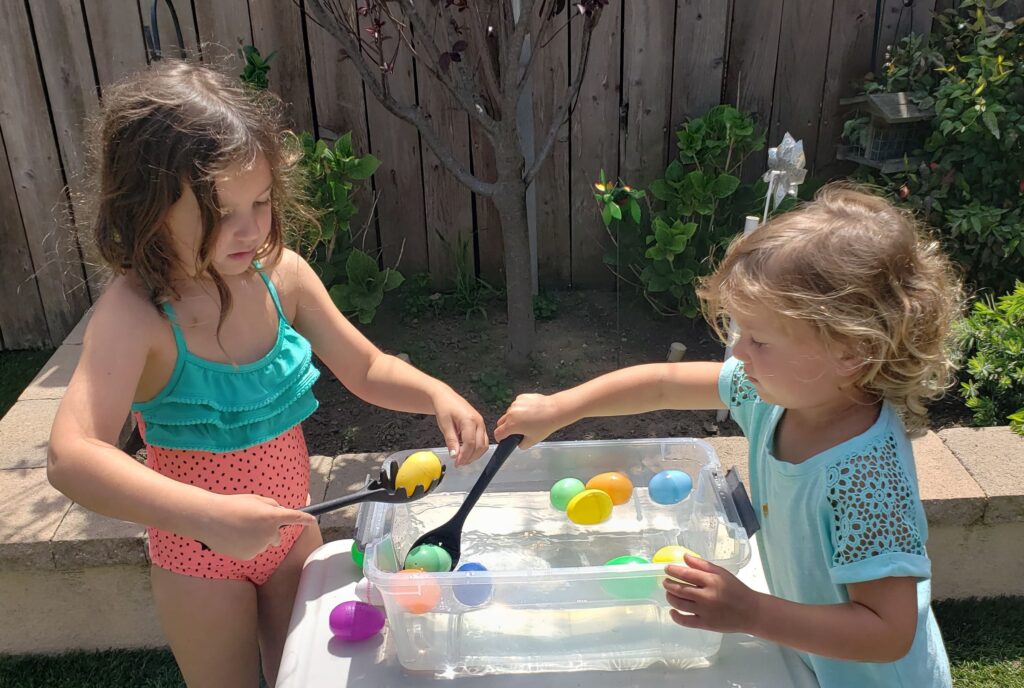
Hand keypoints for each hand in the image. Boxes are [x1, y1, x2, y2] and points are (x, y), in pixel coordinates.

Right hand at [199, 493, 316, 559]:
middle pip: (277, 536)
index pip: (295, 517)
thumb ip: (271, 506)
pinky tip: (234, 537)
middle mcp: (269, 534)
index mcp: (272, 516)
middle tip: (254, 522)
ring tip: (239, 528)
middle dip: (271, 531)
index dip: (305, 519)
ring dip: (257, 537)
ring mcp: (259, 547)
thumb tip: (280, 512)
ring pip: (263, 543)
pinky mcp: (248, 556)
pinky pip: (252, 550)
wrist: (208, 518)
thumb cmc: (232, 505)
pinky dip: (247, 545)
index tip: (312, 520)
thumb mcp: (255, 499)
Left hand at [432, 389, 487, 465]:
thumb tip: (455, 455)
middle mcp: (479, 422)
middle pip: (480, 446)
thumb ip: (451, 440)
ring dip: (474, 455)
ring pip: (483, 445)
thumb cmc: (444, 407)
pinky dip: (476, 449)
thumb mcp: (444, 424)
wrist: (446, 397)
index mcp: (469, 420)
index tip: (457, 463)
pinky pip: (482, 441)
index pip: (470, 443)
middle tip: (458, 463)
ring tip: (462, 459)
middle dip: (470, 457)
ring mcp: (481, 424)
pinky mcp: (480, 426)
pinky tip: (465, 451)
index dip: (464, 456)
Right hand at [494, 393, 565, 448]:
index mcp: (511, 425)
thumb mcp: (533, 441)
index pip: (498, 433)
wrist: (555, 410)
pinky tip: (530, 412)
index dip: (500, 439)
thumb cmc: (545, 425)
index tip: (503, 440)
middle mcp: (511, 413)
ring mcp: (515, 404)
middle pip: (501, 422)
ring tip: (527, 420)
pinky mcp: (521, 397)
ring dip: (513, 418)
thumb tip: (518, 443)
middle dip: (505, 428)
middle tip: (515, 431)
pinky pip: (516, 405)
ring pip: (509, 413)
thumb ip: (522, 445)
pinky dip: (520, 409)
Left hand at [662, 555, 761, 633]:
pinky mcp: (705, 624)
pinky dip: (675, 616)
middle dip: (668, 584)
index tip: (667, 569)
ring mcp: (705, 612)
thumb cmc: (736, 590)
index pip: (686, 574)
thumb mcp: (722, 573)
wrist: (751, 612)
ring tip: (668, 593)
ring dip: (670, 597)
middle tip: (665, 581)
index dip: (673, 571)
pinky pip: (685, 621)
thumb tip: (684, 557)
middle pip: (680, 589)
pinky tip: (672, 610)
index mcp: (711, 581)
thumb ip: (702, 565)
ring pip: (679, 604)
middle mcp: (706, 596)